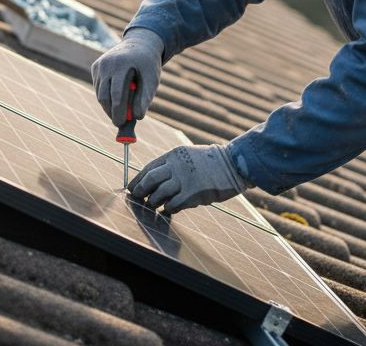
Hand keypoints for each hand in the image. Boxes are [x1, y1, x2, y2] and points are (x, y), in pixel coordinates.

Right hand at [92, 28, 163, 126]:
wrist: (140, 44)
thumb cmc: (147, 64)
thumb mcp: (152, 79)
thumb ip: (145, 98)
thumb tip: (137, 117)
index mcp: (122, 64)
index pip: (116, 93)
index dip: (118, 111)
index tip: (121, 124)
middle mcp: (106, 63)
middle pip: (104, 96)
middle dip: (111, 112)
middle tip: (119, 123)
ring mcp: (99, 65)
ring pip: (100, 94)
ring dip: (109, 105)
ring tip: (122, 108)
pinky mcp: (95, 67)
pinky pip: (99, 88)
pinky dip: (107, 97)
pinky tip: (118, 94)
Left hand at [128, 144, 247, 213]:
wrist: (233, 165)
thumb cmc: (211, 163)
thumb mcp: (188, 156)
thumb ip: (172, 166)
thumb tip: (153, 182)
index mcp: (174, 155)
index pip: (149, 168)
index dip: (137, 179)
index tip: (131, 187)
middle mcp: (176, 166)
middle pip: (150, 180)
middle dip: (140, 191)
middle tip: (136, 197)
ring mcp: (184, 180)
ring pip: (158, 194)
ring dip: (153, 202)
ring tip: (154, 205)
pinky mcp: (193, 194)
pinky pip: (172, 205)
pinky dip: (168, 209)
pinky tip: (169, 209)